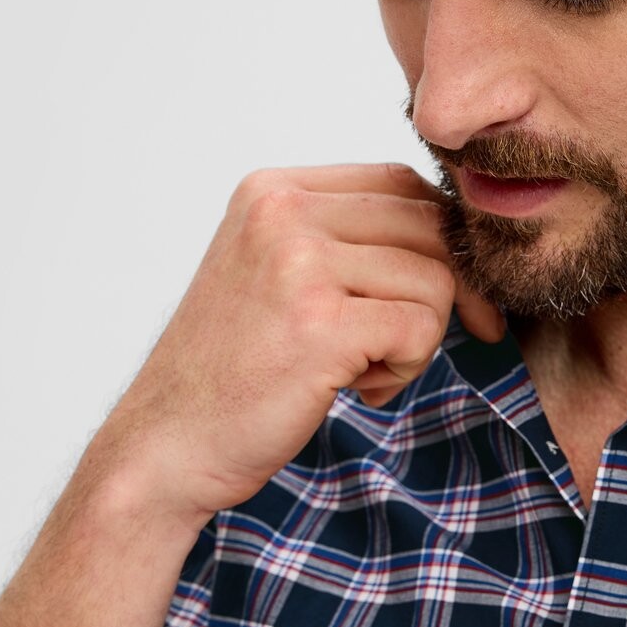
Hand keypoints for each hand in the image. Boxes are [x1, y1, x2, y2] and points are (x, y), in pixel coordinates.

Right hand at [95, 162, 505, 524]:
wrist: (168, 443)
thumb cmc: (234, 368)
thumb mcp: (277, 273)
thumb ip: (345, 239)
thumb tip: (458, 237)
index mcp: (274, 190)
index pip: (401, 184)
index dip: (443, 239)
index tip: (453, 294)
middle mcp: (283, 211)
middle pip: (428, 225)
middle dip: (447, 292)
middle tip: (404, 348)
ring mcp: (299, 263)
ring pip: (435, 279)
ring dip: (418, 338)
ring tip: (363, 371)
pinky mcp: (319, 323)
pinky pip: (420, 327)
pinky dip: (405, 369)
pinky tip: (359, 389)